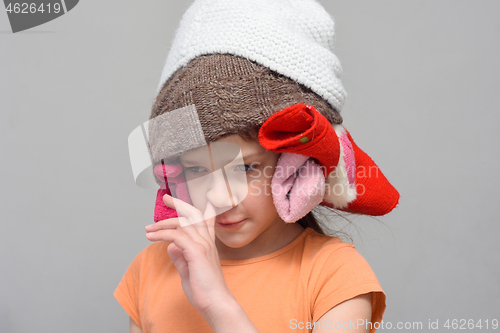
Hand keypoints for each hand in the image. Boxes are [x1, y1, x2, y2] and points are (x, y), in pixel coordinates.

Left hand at [145, 194, 232, 316]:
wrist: (215, 302)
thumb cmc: (204, 290)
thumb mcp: (188, 271)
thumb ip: (180, 257)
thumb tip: (171, 246)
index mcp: (208, 244)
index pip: (205, 219)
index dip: (198, 206)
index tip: (186, 200)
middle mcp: (207, 241)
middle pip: (193, 214)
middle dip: (179, 204)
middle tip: (166, 198)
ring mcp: (203, 245)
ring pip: (182, 223)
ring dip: (162, 224)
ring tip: (148, 228)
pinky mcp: (196, 251)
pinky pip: (175, 236)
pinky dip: (161, 234)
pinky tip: (151, 237)